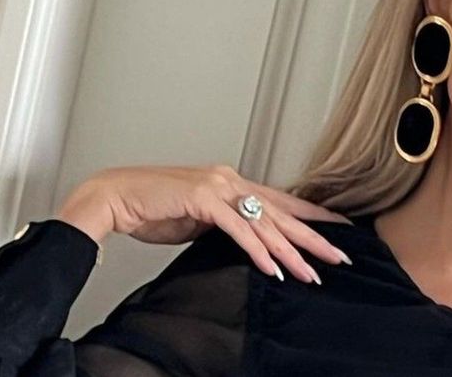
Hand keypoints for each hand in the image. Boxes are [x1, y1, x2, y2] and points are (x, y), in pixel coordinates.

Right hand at [58, 164, 354, 284]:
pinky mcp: (203, 200)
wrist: (113, 197)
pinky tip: (273, 268)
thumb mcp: (199, 217)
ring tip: (310, 272)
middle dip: (313, 237)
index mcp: (232, 181)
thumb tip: (250, 241)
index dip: (311, 216)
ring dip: (290, 251)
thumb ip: (226, 223)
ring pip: (265, 223)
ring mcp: (218, 187)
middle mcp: (231, 180)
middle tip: (338, 254)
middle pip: (282, 212)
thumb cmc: (151, 207)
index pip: (281, 201)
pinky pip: (239, 230)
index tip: (336, 230)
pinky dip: (257, 251)